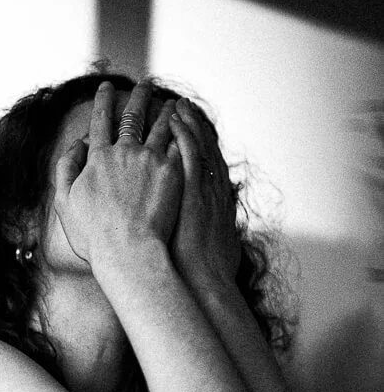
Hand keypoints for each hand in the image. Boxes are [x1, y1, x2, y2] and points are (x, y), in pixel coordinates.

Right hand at [53, 81, 182, 266]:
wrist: (127, 251)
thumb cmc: (93, 235)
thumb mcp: (65, 202)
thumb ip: (66, 169)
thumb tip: (77, 144)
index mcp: (98, 158)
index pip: (100, 121)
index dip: (103, 101)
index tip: (107, 87)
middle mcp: (124, 152)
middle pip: (132, 117)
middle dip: (138, 97)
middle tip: (145, 84)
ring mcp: (150, 161)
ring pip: (160, 126)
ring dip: (166, 111)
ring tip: (173, 102)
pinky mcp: (172, 173)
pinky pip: (178, 145)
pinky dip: (181, 132)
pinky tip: (188, 128)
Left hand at [168, 99, 240, 287]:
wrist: (204, 286)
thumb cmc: (201, 276)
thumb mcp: (210, 250)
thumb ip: (205, 233)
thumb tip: (205, 230)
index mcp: (217, 205)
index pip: (206, 167)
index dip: (197, 147)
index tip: (188, 132)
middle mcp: (215, 193)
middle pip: (205, 151)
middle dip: (194, 128)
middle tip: (181, 107)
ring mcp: (207, 192)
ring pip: (199, 149)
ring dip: (189, 124)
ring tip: (176, 105)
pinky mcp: (196, 194)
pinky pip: (190, 157)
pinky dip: (185, 135)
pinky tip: (175, 120)